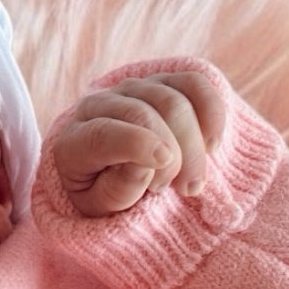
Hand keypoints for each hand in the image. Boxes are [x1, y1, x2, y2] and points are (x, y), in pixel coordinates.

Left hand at [52, 71, 226, 217]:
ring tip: (192, 181)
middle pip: (144, 113)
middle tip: (187, 190)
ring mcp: (131, 89)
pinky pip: (193, 83)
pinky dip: (211, 111)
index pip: (104, 132)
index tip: (166, 164)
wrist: (115, 176)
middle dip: (174, 152)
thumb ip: (118, 189)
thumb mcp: (103, 206)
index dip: (138, 144)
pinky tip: (213, 144)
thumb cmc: (106, 195)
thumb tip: (144, 166)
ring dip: (193, 143)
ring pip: (172, 99)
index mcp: (75, 139)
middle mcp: (98, 104)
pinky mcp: (162, 81)